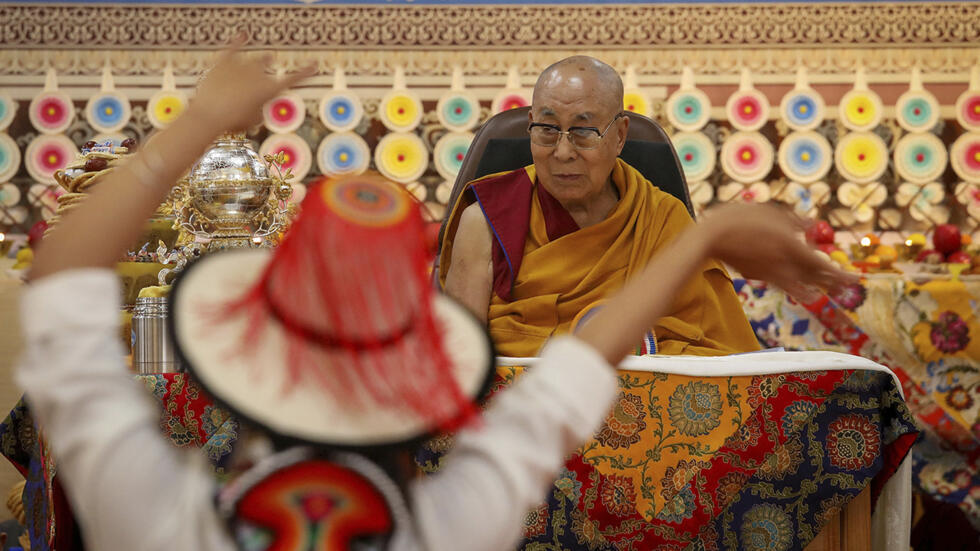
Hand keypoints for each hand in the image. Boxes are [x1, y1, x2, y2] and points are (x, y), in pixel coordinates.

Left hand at [189, 37, 313, 132]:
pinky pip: (233, 47)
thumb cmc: (233, 122)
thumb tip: (258, 103)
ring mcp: (242, 65)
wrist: (209, 114)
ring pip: (255, 59)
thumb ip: (260, 109)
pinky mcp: (224, 61)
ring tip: (262, 61)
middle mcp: (259, 73)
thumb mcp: (252, 121)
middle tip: (268, 69)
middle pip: (268, 66)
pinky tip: (243, 35)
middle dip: (269, 67)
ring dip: (259, 60)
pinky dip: (238, 41)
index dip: (305, 72)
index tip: (314, 65)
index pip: (294, 78)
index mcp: (270, 89)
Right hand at [698, 203, 856, 294]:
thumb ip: (793, 221)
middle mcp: (783, 263)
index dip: (839, 274)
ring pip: (799, 282)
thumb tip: (810, 225)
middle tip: (851, 285)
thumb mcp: (770, 213)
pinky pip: (783, 283)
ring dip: (816, 287)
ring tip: (830, 292)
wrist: (709, 238)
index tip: (856, 280)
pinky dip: (796, 289)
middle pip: (814, 276)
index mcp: (790, 246)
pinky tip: (804, 293)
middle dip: (833, 281)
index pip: (821, 264)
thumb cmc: (739, 218)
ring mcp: (770, 272)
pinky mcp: (758, 275)